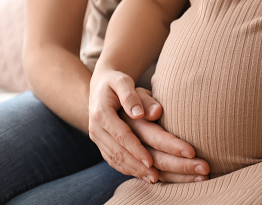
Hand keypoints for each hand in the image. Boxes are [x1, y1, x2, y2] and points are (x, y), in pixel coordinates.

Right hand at [89, 71, 209, 182]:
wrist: (100, 87)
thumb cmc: (117, 82)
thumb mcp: (123, 81)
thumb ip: (132, 95)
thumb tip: (144, 114)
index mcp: (103, 113)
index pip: (123, 136)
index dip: (137, 150)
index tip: (152, 161)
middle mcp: (98, 130)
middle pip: (122, 153)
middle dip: (143, 166)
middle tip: (163, 176)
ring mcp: (99, 140)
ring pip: (118, 161)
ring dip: (137, 172)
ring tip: (157, 179)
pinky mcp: (104, 146)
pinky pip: (116, 162)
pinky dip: (131, 171)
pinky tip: (147, 176)